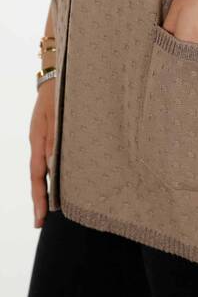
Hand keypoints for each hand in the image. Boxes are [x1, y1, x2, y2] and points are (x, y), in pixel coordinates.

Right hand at [29, 79, 55, 227]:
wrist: (59, 74)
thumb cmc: (60, 93)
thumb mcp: (56, 115)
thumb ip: (54, 140)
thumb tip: (52, 166)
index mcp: (38, 140)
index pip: (36, 176)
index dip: (39, 199)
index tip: (40, 220)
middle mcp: (40, 142)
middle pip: (38, 176)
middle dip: (41, 199)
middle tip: (41, 222)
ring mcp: (45, 138)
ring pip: (46, 167)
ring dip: (49, 186)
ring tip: (53, 207)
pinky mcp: (53, 133)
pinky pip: (53, 156)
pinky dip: (56, 170)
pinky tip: (63, 178)